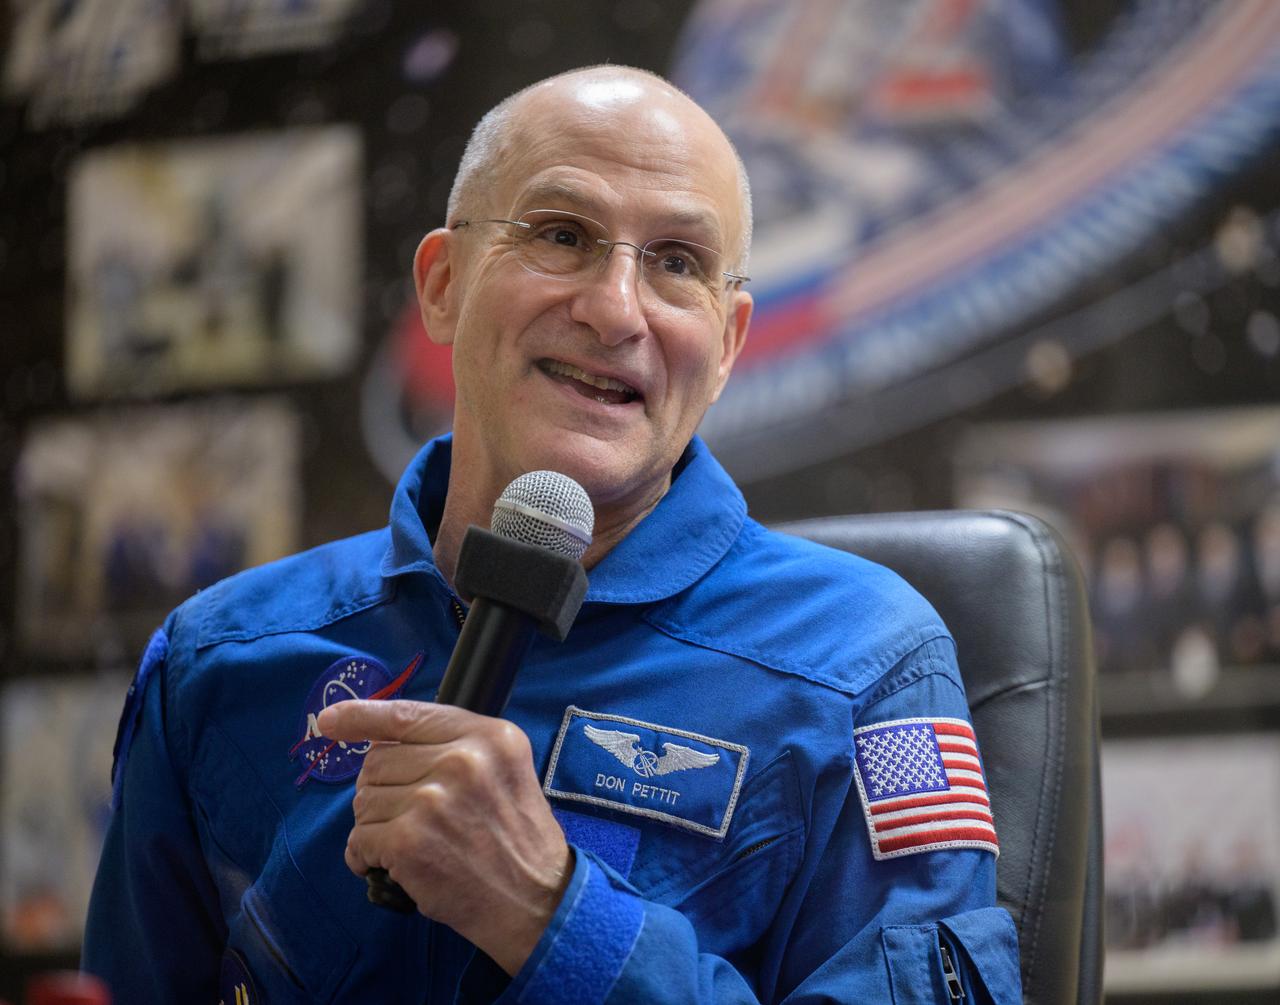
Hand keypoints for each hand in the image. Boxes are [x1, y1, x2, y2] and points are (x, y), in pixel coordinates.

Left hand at [316, 699, 571, 974]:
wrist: (537, 901)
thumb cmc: (517, 838)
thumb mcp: (503, 771)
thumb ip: (454, 747)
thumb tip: (379, 740)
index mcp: (489, 736)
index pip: (409, 715)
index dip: (361, 716)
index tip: (329, 720)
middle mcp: (462, 759)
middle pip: (378, 760)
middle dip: (382, 791)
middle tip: (412, 818)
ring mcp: (433, 800)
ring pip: (364, 800)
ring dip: (375, 826)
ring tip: (409, 844)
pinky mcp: (410, 841)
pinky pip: (359, 839)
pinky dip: (364, 856)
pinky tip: (388, 866)